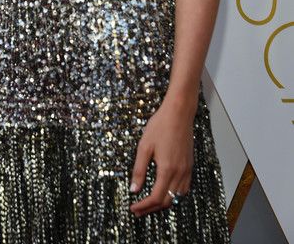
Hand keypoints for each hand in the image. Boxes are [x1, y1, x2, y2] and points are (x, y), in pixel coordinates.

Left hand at [129, 95, 195, 216]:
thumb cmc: (160, 126)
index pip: (155, 198)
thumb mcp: (144, 146)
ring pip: (176, 198)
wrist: (179, 112)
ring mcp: (187, 170)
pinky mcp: (190, 165)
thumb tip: (133, 189)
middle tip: (138, 210)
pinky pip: (184, 189)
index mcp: (167, 169)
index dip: (143, 206)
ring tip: (148, 203)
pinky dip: (173, 196)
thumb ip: (139, 169)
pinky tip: (164, 192)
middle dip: (151, 208)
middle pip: (166, 202)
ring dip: (162, 204)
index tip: (133, 209)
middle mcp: (179, 173)